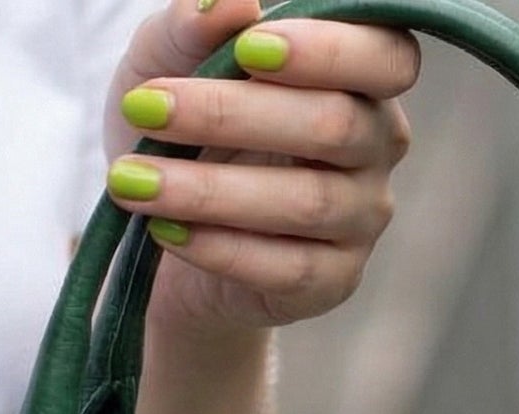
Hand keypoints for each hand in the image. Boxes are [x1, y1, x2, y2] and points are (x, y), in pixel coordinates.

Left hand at [103, 0, 418, 338]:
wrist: (169, 228)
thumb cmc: (185, 129)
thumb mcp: (167, 62)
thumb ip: (192, 27)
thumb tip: (227, 0)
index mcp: (356, 77)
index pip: (387, 56)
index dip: (330, 51)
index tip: (248, 49)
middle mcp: (375, 147)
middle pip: (337, 125)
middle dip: (231, 115)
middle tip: (144, 109)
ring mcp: (362, 219)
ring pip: (309, 202)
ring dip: (209, 191)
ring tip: (131, 182)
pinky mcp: (335, 281)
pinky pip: (290, 269)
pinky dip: (220, 248)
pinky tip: (165, 231)